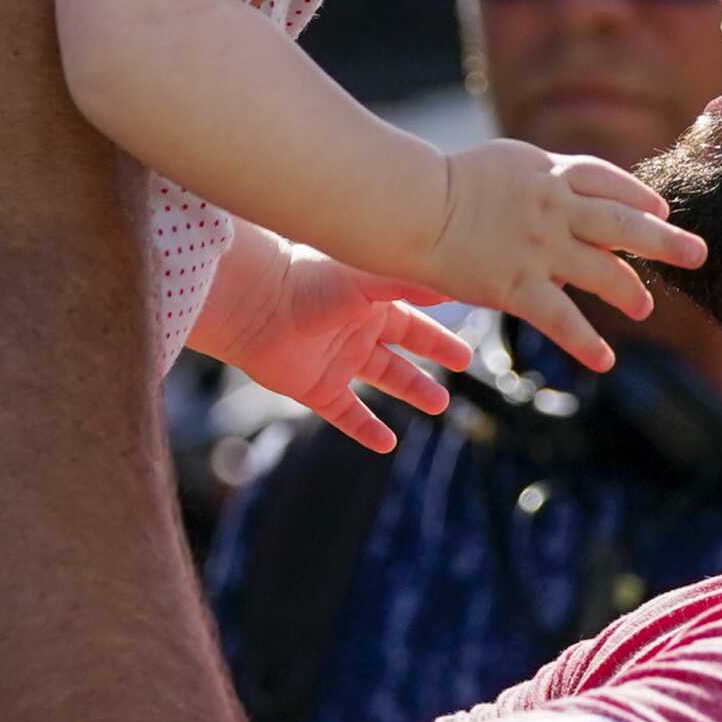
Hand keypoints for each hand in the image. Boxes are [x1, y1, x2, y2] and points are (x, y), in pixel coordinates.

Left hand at [218, 246, 469, 453]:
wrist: (254, 304)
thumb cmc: (310, 279)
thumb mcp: (369, 276)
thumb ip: (411, 283)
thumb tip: (454, 287)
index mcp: (372, 302)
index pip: (416, 317)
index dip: (440, 329)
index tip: (467, 337)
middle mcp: (357, 330)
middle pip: (404, 348)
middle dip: (432, 357)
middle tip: (462, 366)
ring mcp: (337, 360)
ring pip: (382, 380)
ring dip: (411, 391)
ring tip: (439, 405)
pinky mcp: (315, 388)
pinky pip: (346, 414)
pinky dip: (365, 429)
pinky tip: (387, 445)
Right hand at [425, 141, 704, 371]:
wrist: (410, 204)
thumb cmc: (442, 180)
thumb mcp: (501, 163)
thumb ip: (536, 176)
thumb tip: (560, 186)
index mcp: (548, 173)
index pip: (607, 181)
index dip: (639, 195)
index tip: (660, 209)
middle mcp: (554, 208)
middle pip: (624, 224)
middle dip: (666, 240)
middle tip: (699, 254)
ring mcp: (539, 248)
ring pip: (604, 271)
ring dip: (630, 291)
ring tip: (646, 308)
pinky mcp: (517, 285)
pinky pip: (562, 318)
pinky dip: (587, 342)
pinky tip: (605, 360)